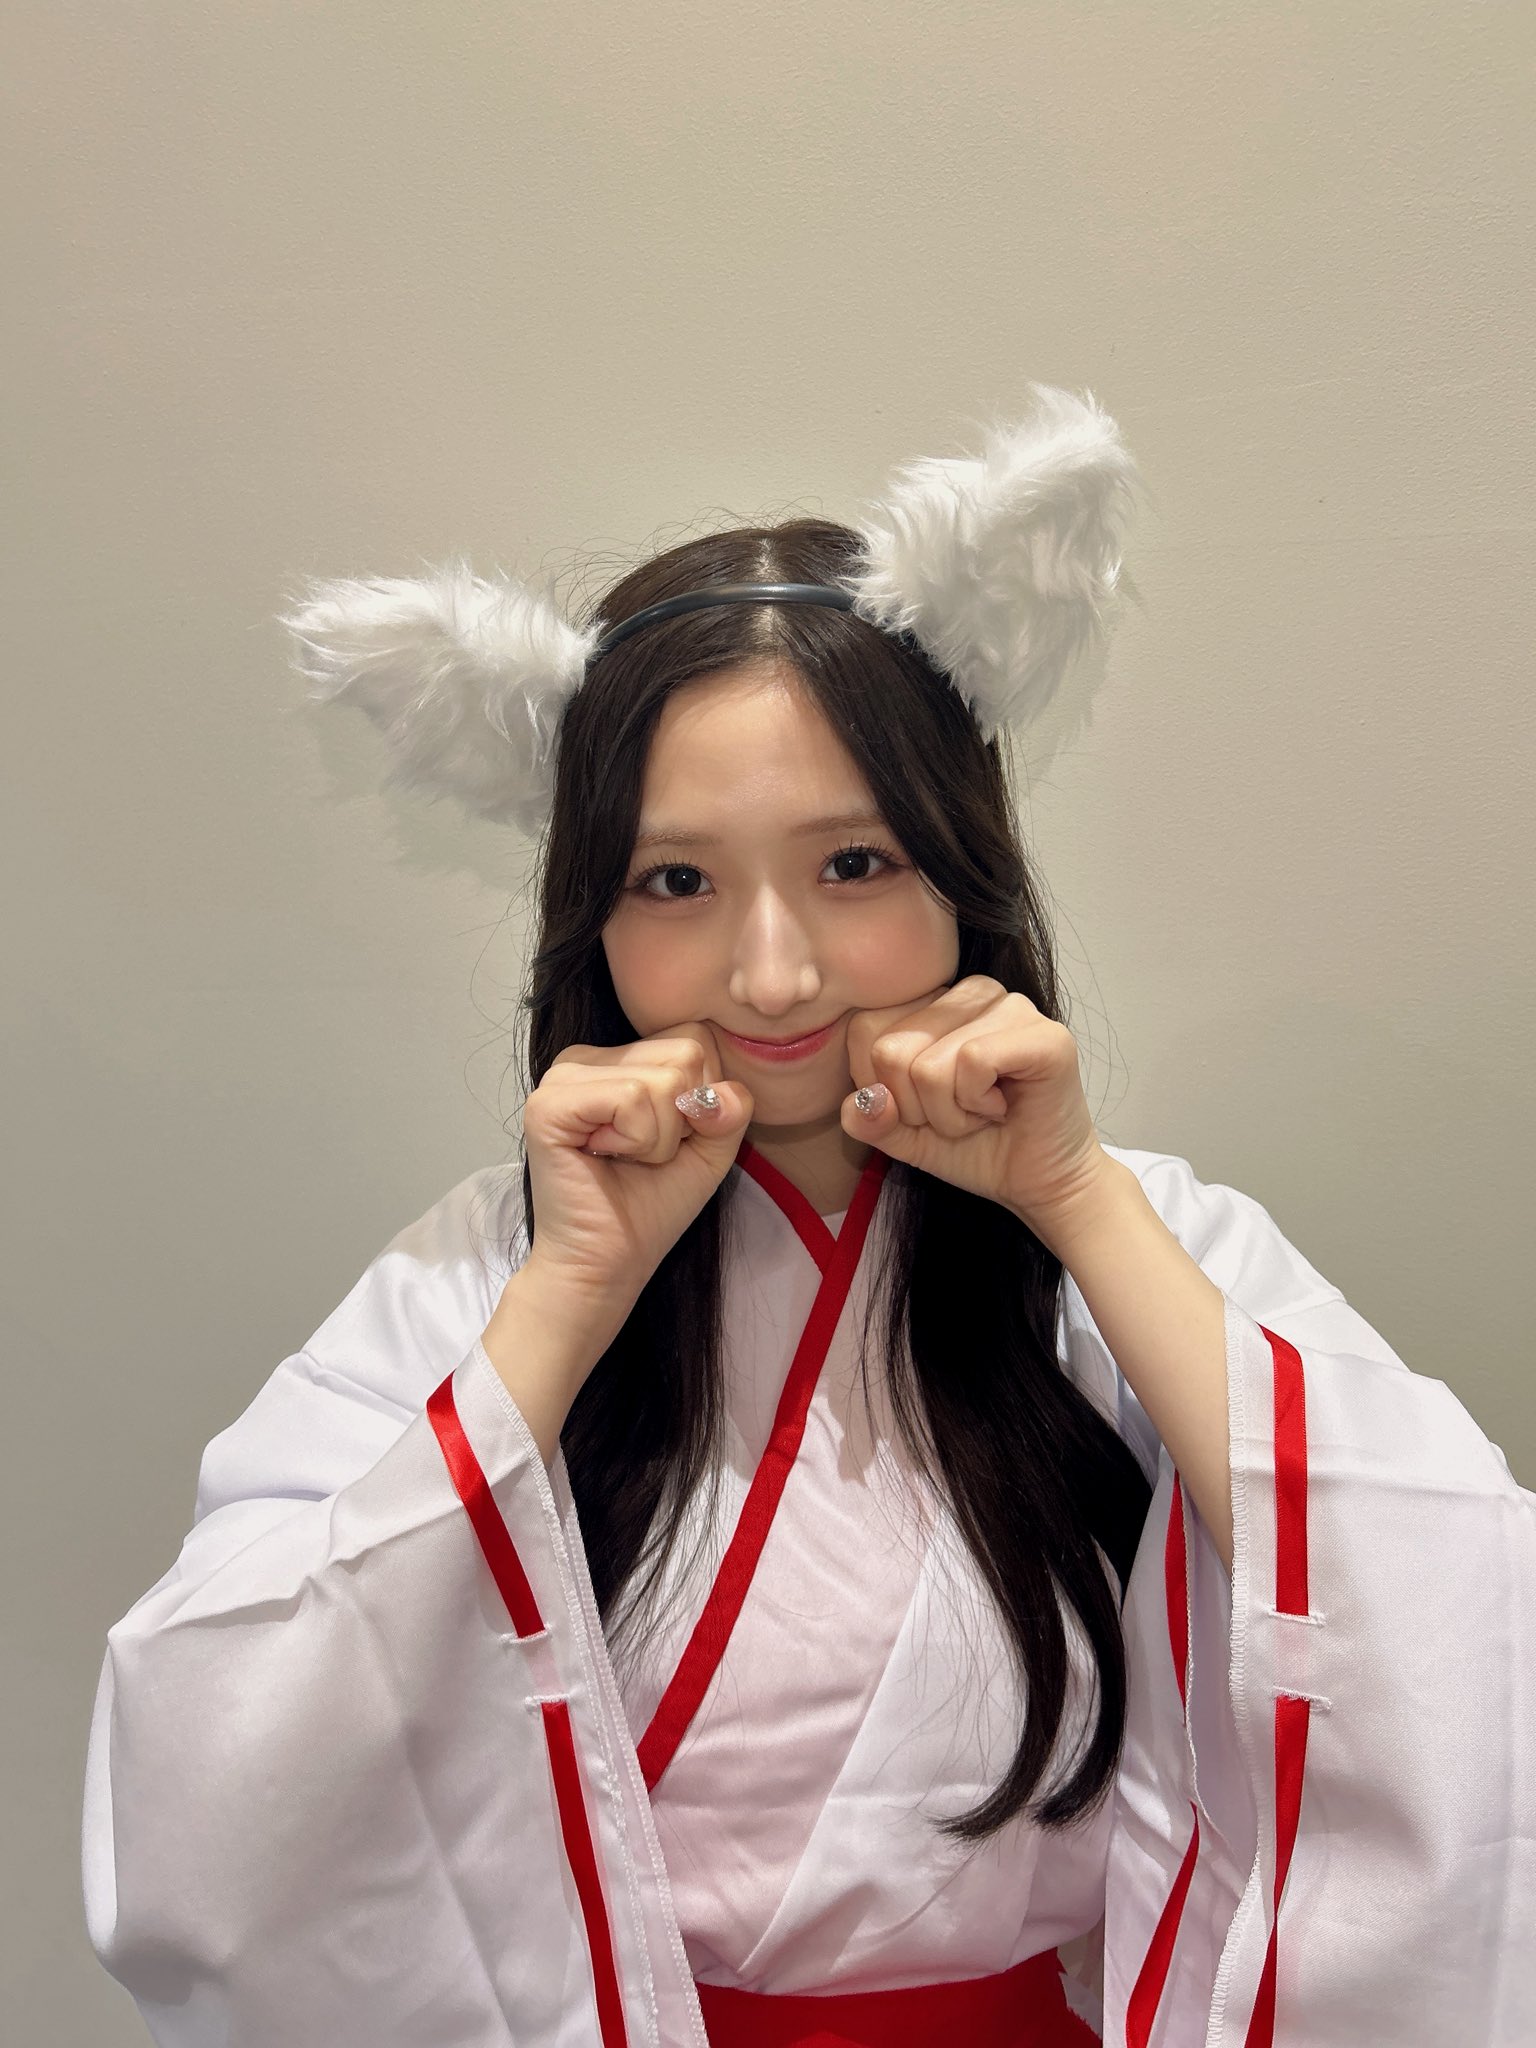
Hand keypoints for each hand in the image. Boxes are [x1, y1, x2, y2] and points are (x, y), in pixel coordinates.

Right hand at [521, 1024, 753, 1321]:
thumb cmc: (650, 1207)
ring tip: (624, 1159)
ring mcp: (562, 1076)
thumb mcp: (712, 1148)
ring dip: (661, 1138)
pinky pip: (631, 1099)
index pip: (696, 1037)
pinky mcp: (548, 1105)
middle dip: (684, 1119)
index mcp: (618, 1057)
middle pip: (686, 1051)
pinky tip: (603, 1158)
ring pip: (663, 1079)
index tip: (670, 1139)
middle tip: (643, 1153)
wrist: (607, 1264)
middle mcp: (585, 1057)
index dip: (703, 1098)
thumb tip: (724, 1091)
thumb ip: (732, 1107)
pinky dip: (638, 1140)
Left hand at [838, 975, 1116, 1252]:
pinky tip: (1003, 1108)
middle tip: (960, 1113)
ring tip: (984, 1111)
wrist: (1038, 1183)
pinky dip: (977, 1105)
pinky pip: (972, 1062)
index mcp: (934, 1000)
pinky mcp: (1044, 1035)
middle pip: (890, 1050)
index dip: (883, 1088)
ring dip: (950, 1113)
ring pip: (928, 1064)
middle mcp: (972, 992)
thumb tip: (862, 1102)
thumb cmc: (976, 1147)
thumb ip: (868, 1117)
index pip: (863, 1029)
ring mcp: (1011, 1006)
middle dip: (917, 1107)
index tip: (925, 1107)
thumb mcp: (903, 1135)